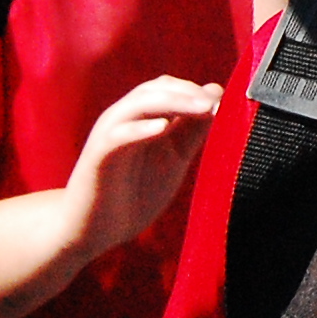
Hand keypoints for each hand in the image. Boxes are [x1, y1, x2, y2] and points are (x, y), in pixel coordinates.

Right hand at [62, 76, 222, 260]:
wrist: (93, 230)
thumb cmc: (134, 193)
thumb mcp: (173, 159)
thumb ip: (192, 131)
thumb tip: (215, 96)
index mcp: (142, 119)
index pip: (167, 87)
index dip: (194, 90)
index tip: (223, 100)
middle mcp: (124, 120)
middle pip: (153, 90)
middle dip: (187, 92)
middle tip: (214, 102)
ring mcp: (109, 135)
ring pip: (137, 105)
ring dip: (171, 102)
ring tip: (200, 108)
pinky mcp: (97, 156)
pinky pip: (117, 136)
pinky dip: (140, 129)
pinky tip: (162, 128)